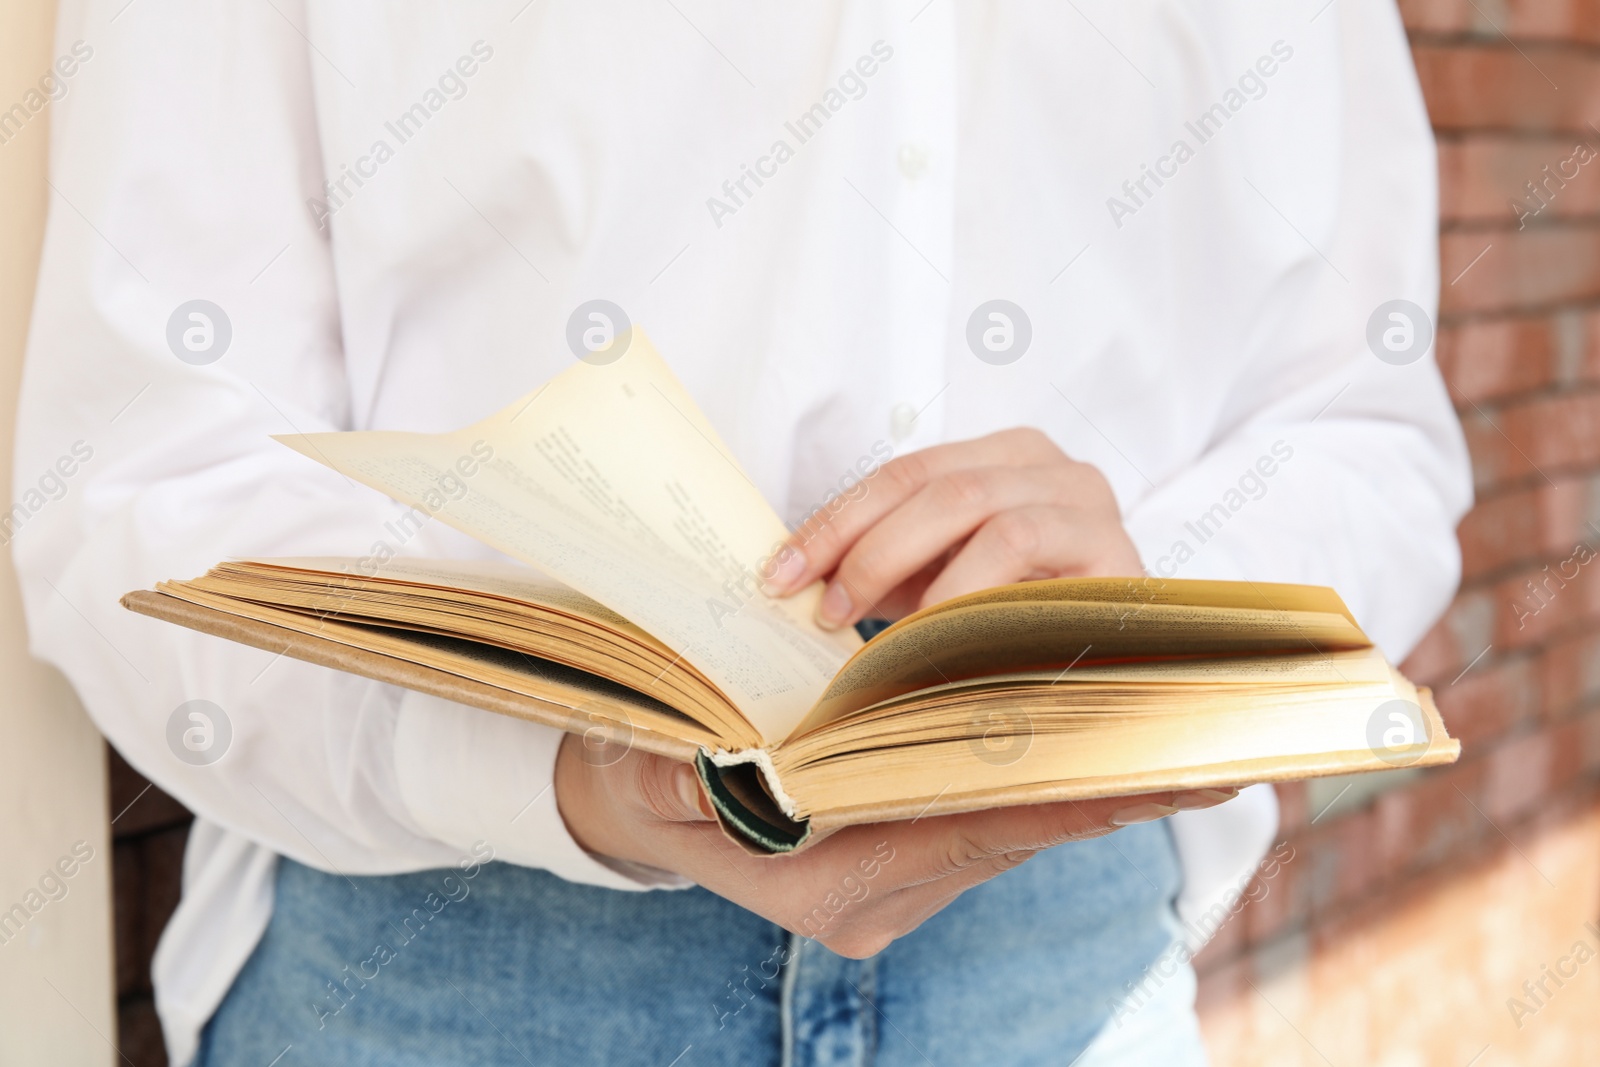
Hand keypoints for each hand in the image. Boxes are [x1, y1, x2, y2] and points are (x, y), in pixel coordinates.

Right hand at [555, 737, 1233, 958]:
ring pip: (1012, 818)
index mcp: (831, 886)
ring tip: (1172, 728)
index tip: (1169, 771)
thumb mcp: (649, 777)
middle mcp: (882, 890)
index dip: (1073, 797)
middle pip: (1014, 828)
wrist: (635, 814)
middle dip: (1105, 787)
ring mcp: (900, 872)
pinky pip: (990, 807)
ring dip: (1081, 775)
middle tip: (1209, 746)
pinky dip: (1038, 771)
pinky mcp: (907, 843)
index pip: (974, 831)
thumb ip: (682, 777)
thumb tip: (718, 764)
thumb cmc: (646, 788)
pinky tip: (1093, 731)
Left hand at [762, 427, 1142, 629]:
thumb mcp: (940, 585)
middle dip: (861, 545)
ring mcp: (1087, 502)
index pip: (901, 474)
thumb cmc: (1023, 623)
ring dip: (907, 567)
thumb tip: (792, 580)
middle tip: (820, 607)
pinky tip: (935, 634)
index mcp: (1003, 458)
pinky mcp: (1115, 550)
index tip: (778, 573)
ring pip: (978, 507)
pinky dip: (968, 589)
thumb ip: (884, 570)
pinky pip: (1024, 547)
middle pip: (934, 483)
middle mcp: (1051, 466)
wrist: (1127, 669)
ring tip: (868, 628)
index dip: (834, 521)